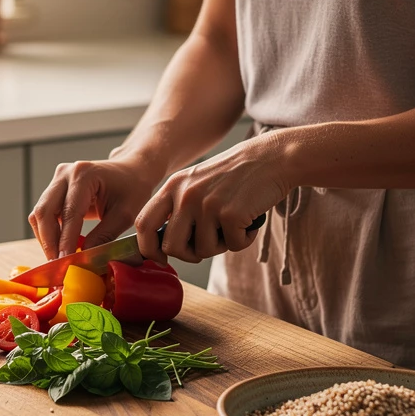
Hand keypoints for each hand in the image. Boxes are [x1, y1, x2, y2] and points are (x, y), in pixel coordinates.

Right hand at [29, 156, 160, 259]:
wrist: (130, 171)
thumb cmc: (132, 189)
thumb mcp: (124, 215)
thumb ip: (103, 236)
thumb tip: (84, 260)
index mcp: (84, 175)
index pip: (69, 213)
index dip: (65, 241)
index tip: (65, 262)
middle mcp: (65, 174)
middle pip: (44, 211)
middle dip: (49, 242)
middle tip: (57, 265)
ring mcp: (57, 180)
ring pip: (40, 214)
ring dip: (46, 239)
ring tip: (58, 258)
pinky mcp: (55, 189)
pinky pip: (44, 213)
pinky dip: (49, 232)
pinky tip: (60, 246)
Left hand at [135, 133, 292, 262]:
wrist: (270, 158)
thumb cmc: (234, 176)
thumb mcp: (195, 182)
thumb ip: (176, 208)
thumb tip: (163, 245)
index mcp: (172, 187)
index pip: (144, 223)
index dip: (147, 247)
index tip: (159, 258)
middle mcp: (186, 195)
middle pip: (171, 247)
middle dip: (189, 254)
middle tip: (207, 244)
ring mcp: (207, 204)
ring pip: (203, 250)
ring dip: (221, 245)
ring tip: (233, 223)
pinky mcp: (231, 213)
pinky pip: (233, 246)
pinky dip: (244, 239)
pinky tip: (249, 220)